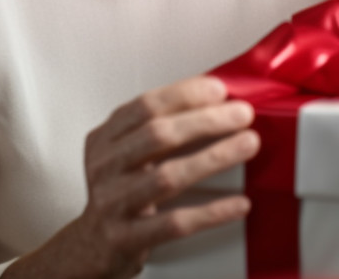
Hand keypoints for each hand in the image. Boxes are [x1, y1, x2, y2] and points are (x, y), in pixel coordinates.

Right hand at [5, 75, 258, 278]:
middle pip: (158, 135)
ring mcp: (112, 204)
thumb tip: (219, 103)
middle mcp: (105, 167)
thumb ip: (159, 129)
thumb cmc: (122, 192)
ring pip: (167, 177)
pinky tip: (239, 203)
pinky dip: (211, 212)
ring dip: (214, 157)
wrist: (89, 248)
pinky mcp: (125, 239)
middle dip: (206, 120)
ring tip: (249, 144)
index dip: (185, 94)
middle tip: (243, 114)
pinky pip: (174, 223)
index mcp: (106, 139)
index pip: (146, 106)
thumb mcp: (127, 153)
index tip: (220, 89)